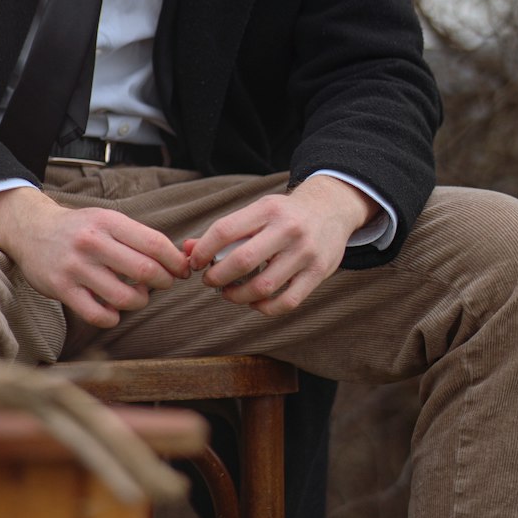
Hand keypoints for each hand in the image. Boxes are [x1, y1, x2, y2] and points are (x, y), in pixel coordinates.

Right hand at [0, 185, 190, 327]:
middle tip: (163, 283)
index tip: (182, 269)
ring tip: (136, 295)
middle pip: (145, 270)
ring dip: (139, 301)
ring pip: (124, 297)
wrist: (32, 230)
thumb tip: (178, 261)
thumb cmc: (80, 229)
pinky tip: (113, 309)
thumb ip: (137, 238)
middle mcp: (92, 242)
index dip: (175, 261)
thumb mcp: (107, 220)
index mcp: (108, 222)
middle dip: (163, 281)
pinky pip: (99, 315)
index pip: (154, 243)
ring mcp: (76, 267)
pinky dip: (113, 317)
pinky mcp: (62, 289)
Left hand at [184, 176, 378, 316]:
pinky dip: (264, 308)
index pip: (224, 230)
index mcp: (267, 209)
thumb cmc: (284, 214)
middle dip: (217, 277)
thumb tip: (186, 250)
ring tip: (228, 293)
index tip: (194, 263)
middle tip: (209, 281)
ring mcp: (305, 253)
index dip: (202, 250)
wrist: (331, 209)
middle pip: (242, 261)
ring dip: (238, 296)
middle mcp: (287, 229)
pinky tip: (253, 302)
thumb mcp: (257, 211)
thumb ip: (224, 231)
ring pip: (263, 286)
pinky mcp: (319, 273)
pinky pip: (286, 302)